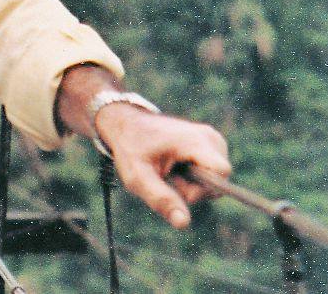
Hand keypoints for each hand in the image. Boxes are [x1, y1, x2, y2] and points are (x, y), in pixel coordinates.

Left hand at [96, 104, 230, 228]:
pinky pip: (212, 175)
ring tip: (169, 170)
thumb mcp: (138, 176)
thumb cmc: (131, 148)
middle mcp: (211, 138)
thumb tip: (183, 223)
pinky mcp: (212, 146)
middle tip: (167, 176)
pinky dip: (195, 177)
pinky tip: (176, 167)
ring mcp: (213, 140)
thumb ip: (161, 198)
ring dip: (193, 183)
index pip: (221, 173)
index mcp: (196, 141)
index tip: (176, 185)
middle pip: (218, 182)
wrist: (127, 124)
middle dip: (193, 188)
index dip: (202, 190)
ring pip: (215, 180)